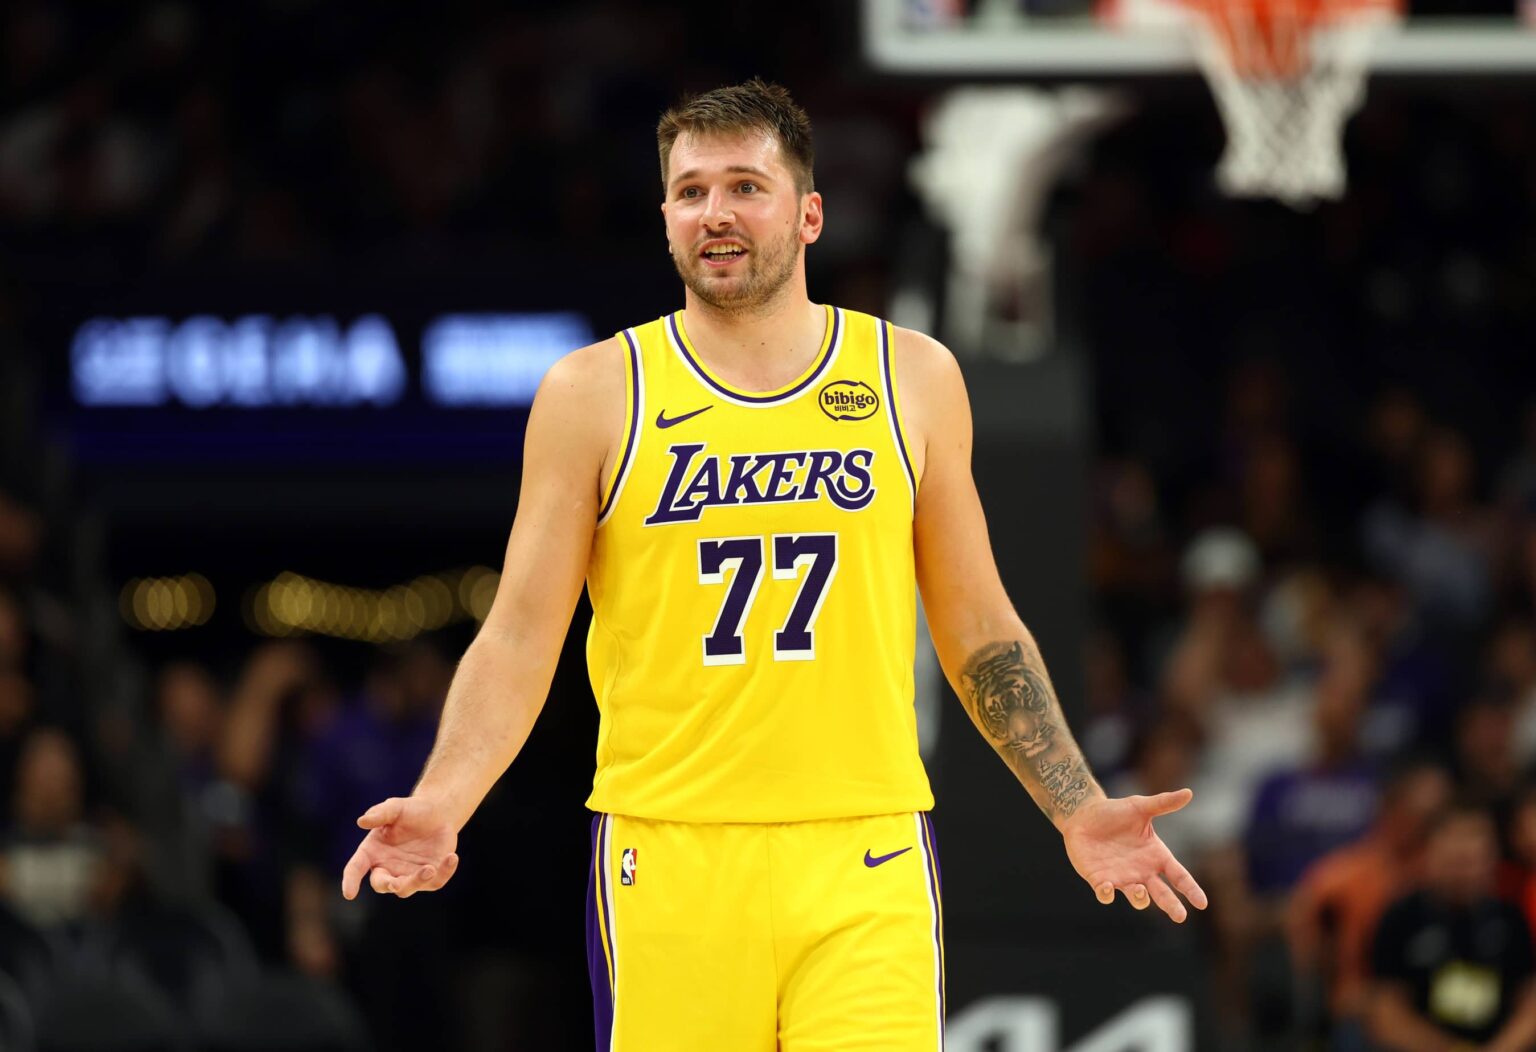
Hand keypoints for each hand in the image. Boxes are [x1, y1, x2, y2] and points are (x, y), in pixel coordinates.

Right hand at [340, 796, 459, 899]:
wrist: (438, 813)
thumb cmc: (411, 810)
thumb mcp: (395, 807)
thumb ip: (379, 814)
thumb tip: (362, 821)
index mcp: (372, 852)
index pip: (356, 868)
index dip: (350, 881)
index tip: (349, 893)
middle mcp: (388, 867)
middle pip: (382, 884)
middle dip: (388, 885)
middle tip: (396, 883)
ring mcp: (408, 874)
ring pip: (407, 888)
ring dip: (417, 881)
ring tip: (429, 868)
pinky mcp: (430, 876)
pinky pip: (435, 882)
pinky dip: (444, 872)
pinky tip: (451, 857)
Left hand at [1060, 788, 1208, 922]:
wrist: (1083, 815)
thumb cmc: (1114, 813)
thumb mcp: (1140, 807)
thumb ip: (1163, 803)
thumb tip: (1188, 792)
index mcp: (1156, 856)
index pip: (1179, 876)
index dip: (1191, 889)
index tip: (1202, 903)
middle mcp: (1142, 872)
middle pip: (1161, 894)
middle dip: (1171, 906)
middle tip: (1180, 917)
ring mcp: (1121, 878)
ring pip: (1136, 897)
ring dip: (1139, 898)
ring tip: (1141, 891)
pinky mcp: (1099, 879)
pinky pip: (1105, 893)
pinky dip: (1106, 894)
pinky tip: (1108, 889)